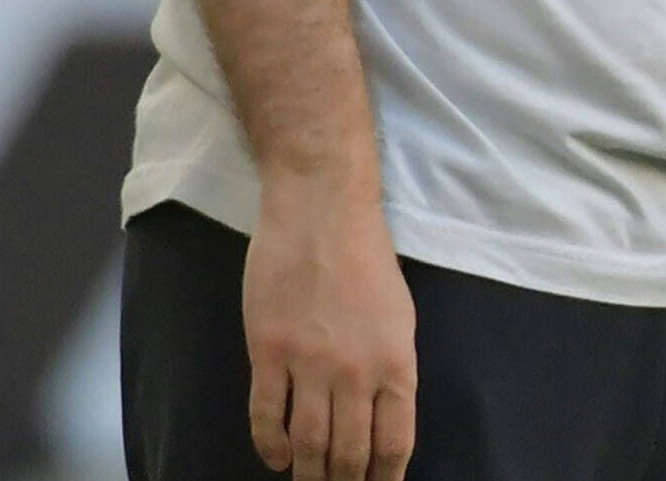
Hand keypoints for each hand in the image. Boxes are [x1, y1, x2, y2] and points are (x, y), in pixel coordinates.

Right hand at [243, 173, 417, 480]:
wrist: (322, 211)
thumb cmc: (366, 259)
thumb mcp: (400, 317)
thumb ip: (391, 369)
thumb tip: (383, 420)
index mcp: (397, 362)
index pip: (394, 443)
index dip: (385, 477)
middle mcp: (356, 371)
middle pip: (349, 452)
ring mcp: (309, 362)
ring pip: (308, 442)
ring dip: (308, 472)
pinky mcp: (267, 350)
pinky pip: (266, 414)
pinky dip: (270, 445)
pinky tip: (277, 458)